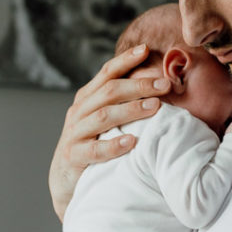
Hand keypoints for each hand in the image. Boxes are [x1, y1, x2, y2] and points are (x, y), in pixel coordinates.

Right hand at [49, 45, 171, 219]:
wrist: (67, 182)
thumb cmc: (94, 145)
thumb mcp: (105, 121)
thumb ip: (123, 104)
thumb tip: (159, 87)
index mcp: (87, 98)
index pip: (107, 73)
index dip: (125, 60)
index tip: (147, 49)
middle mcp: (79, 111)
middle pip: (109, 91)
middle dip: (138, 86)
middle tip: (165, 85)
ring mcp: (75, 133)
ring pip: (104, 116)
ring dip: (131, 110)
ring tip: (156, 107)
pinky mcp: (74, 156)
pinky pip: (95, 150)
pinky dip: (114, 145)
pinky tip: (133, 142)